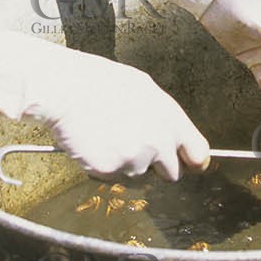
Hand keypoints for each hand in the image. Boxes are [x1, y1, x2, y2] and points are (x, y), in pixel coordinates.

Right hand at [0, 21, 209, 178]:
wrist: (64, 88)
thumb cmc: (99, 82)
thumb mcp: (143, 88)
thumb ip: (164, 117)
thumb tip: (175, 138)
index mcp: (170, 117)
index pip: (197, 152)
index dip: (191, 160)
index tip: (187, 163)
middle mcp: (158, 141)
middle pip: (170, 173)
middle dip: (155, 165)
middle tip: (132, 145)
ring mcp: (135, 158)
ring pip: (137, 175)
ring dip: (125, 164)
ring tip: (106, 135)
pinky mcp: (110, 170)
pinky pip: (112, 178)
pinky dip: (104, 166)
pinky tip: (94, 143)